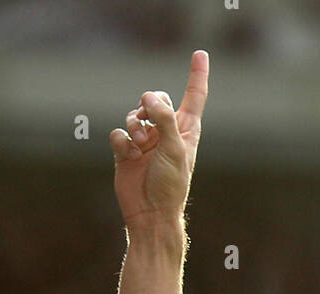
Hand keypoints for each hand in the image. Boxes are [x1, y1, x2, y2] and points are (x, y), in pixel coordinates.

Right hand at [110, 50, 208, 228]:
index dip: (197, 75)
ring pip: (134, 113)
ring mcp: (145, 141)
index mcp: (186, 130)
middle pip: (156, 98)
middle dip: (151, 105)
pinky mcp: (126, 151)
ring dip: (135, 125)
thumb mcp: (175, 149)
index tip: (200, 54)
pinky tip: (130, 156)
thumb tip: (147, 97)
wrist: (150, 214)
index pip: (194, 97)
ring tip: (140, 145)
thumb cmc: (170, 185)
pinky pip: (118, 132)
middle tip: (150, 123)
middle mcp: (166, 132)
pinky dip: (122, 142)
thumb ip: (164, 118)